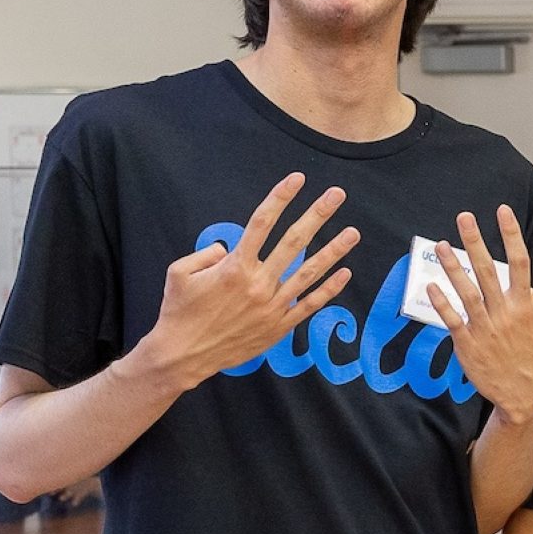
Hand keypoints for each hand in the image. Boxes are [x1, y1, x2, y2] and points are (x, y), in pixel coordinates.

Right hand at [141, 173, 358, 388]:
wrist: (183, 354)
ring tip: (353, 232)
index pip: (262, 223)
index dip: (280, 198)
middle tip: (337, 195)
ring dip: (333, 250)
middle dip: (317, 215)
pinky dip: (330, 289)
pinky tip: (345, 273)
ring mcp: (273, 305)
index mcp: (234, 266)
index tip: (296, 179)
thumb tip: (229, 248)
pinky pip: (311, 304)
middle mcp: (258, 283)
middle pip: (294, 241)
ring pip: (310, 272)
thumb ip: (206, 253)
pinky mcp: (280, 325)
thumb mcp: (180, 272)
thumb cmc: (179, 310)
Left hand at [426, 206, 532, 426]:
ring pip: (466, 292)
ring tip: (441, 245)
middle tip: (464, 218)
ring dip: (453, 267)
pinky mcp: (468, 343)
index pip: (519, 263)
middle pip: (488, 270)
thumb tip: (522, 283)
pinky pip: (452, 319)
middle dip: (476, 242)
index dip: (511, 235)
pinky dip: (442, 303)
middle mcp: (504, 313)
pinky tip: (431, 285)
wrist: (522, 392)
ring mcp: (485, 328)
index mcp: (525, 305)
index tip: (503, 211)